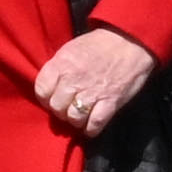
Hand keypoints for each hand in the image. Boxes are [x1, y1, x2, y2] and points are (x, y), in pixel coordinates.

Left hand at [30, 25, 156, 137]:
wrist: (130, 41)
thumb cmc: (99, 44)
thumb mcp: (72, 48)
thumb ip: (59, 67)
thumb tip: (50, 86)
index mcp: (62, 63)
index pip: (41, 90)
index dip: (45, 98)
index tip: (52, 99)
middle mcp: (74, 79)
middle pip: (56, 107)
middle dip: (60, 111)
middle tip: (68, 109)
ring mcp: (92, 92)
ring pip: (73, 118)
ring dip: (76, 121)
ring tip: (80, 117)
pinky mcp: (110, 102)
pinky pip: (94, 124)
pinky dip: (91, 129)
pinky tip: (91, 127)